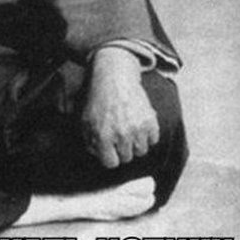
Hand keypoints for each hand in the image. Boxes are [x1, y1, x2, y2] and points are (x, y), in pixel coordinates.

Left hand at [81, 48, 158, 168]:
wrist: (115, 76)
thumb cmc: (98, 99)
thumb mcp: (86, 119)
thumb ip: (89, 140)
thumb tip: (98, 155)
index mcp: (103, 135)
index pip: (111, 163)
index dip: (109, 156)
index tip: (109, 147)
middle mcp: (121, 134)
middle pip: (127, 158)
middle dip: (122, 148)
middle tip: (119, 134)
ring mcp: (137, 128)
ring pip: (141, 151)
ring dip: (135, 143)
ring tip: (129, 128)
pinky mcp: (151, 120)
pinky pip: (153, 140)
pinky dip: (148, 134)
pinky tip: (138, 123)